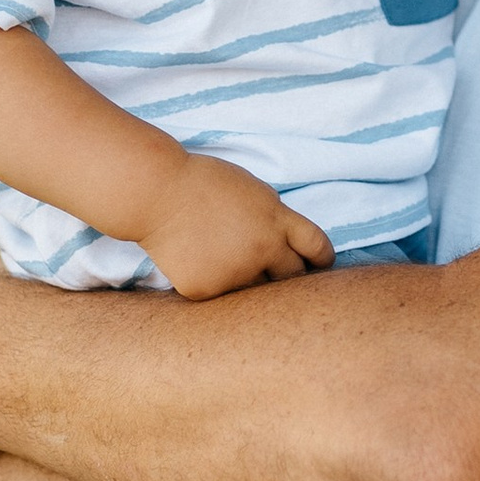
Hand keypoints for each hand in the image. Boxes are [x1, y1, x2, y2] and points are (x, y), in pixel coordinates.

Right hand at [137, 154, 333, 299]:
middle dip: (288, 275)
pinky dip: (215, 283)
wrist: (156, 193)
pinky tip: (198, 262)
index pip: (317, 247)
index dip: (322, 259)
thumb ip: (277, 220)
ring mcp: (235, 273)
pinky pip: (222, 296)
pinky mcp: (208, 290)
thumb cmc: (204, 184)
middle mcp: (262, 250)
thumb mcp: (255, 191)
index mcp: (277, 220)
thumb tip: (292, 248)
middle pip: (293, 277)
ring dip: (250, 281)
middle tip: (276, 271)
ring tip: (226, 259)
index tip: (319, 265)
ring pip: (257, 291)